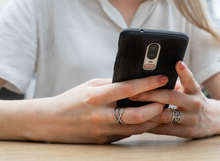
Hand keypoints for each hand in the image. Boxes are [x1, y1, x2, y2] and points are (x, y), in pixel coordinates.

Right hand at [29, 75, 168, 143]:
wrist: (51, 122)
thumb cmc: (72, 99)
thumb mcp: (90, 85)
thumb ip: (112, 84)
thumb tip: (134, 79)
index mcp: (97, 97)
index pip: (128, 89)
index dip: (148, 83)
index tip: (163, 78)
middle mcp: (101, 116)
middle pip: (137, 114)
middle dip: (157, 107)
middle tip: (169, 99)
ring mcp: (103, 131)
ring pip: (136, 128)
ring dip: (153, 119)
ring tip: (165, 109)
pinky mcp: (105, 141)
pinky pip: (128, 134)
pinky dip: (141, 126)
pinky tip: (150, 119)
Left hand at [130, 62, 219, 137]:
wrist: (214, 119)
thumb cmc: (194, 100)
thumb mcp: (191, 89)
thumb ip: (176, 83)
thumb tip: (152, 77)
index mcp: (194, 90)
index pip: (189, 79)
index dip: (184, 72)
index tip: (178, 64)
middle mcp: (194, 103)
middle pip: (172, 97)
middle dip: (151, 94)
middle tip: (135, 93)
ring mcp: (191, 119)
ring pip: (167, 116)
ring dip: (148, 112)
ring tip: (133, 109)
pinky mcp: (187, 132)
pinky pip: (166, 129)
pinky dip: (152, 126)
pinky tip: (141, 123)